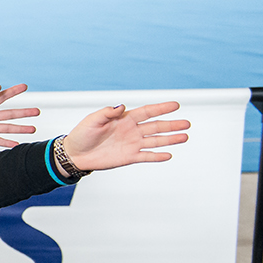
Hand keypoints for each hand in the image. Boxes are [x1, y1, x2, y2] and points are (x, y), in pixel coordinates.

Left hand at [0, 84, 40, 147]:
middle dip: (24, 112)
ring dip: (21, 128)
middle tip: (37, 111)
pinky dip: (8, 143)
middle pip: (11, 113)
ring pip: (8, 127)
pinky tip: (17, 144)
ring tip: (33, 129)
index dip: (14, 91)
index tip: (25, 86)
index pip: (4, 96)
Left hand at [61, 101, 188, 172]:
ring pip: (155, 141)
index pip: (147, 112)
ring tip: (185, 137)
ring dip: (170, 139)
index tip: (176, 105)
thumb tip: (122, 106)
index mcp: (125, 119)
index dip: (161, 108)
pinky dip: (157, 156)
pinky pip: (146, 156)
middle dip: (172, 125)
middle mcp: (132, 131)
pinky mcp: (129, 157)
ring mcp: (132, 144)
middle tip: (187, 123)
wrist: (75, 154)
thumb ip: (107, 113)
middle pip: (156, 126)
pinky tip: (168, 155)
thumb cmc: (82, 134)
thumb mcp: (93, 120)